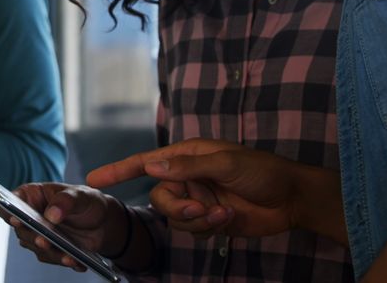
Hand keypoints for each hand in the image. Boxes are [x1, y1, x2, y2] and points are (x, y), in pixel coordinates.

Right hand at [0, 183, 125, 271]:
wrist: (103, 223)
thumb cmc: (86, 202)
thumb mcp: (80, 195)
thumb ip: (66, 201)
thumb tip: (51, 214)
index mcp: (31, 196)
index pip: (9, 202)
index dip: (8, 211)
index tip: (16, 218)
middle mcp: (30, 217)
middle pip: (21, 230)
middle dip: (34, 237)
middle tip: (44, 241)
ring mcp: (39, 235)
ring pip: (36, 248)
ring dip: (52, 253)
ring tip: (69, 256)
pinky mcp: (50, 250)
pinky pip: (52, 258)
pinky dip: (64, 260)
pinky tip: (77, 261)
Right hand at [87, 138, 305, 238]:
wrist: (292, 199)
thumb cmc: (263, 171)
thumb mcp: (226, 163)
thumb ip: (188, 166)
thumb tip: (151, 164)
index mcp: (188, 155)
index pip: (146, 161)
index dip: (119, 169)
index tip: (94, 177)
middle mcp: (188, 176)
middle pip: (160, 198)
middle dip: (178, 209)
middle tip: (201, 209)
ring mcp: (198, 199)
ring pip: (175, 219)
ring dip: (198, 220)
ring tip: (223, 214)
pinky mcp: (208, 219)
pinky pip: (192, 230)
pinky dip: (208, 229)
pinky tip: (229, 220)